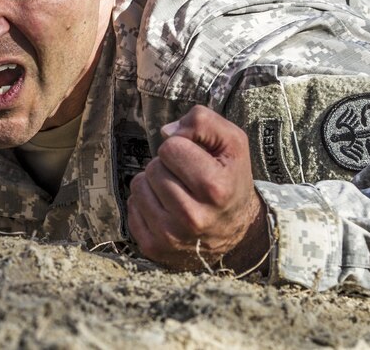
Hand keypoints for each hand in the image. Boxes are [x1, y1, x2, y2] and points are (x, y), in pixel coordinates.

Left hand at [127, 105, 269, 271]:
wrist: (238, 231)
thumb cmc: (231, 179)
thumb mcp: (233, 143)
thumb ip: (203, 122)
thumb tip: (166, 132)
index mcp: (215, 189)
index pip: (170, 148)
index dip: (182, 148)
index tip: (197, 161)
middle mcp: (192, 217)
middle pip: (153, 168)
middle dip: (167, 167)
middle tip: (187, 179)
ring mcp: (170, 236)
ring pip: (138, 186)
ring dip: (154, 184)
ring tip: (177, 192)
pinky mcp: (153, 248)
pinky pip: (132, 207)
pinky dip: (146, 203)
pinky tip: (167, 209)